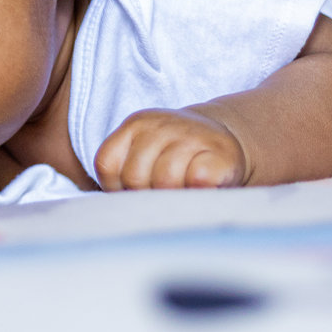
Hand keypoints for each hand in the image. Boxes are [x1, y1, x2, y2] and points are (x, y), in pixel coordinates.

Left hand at [93, 108, 247, 189]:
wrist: (223, 144)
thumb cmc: (175, 160)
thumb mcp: (143, 154)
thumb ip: (120, 172)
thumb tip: (107, 207)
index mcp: (136, 124)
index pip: (107, 164)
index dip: (116, 187)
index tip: (134, 191)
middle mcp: (161, 125)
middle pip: (134, 177)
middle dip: (144, 196)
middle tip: (160, 196)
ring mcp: (193, 136)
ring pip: (165, 180)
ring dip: (171, 197)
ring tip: (180, 194)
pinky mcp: (221, 154)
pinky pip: (198, 179)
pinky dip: (197, 191)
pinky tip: (201, 189)